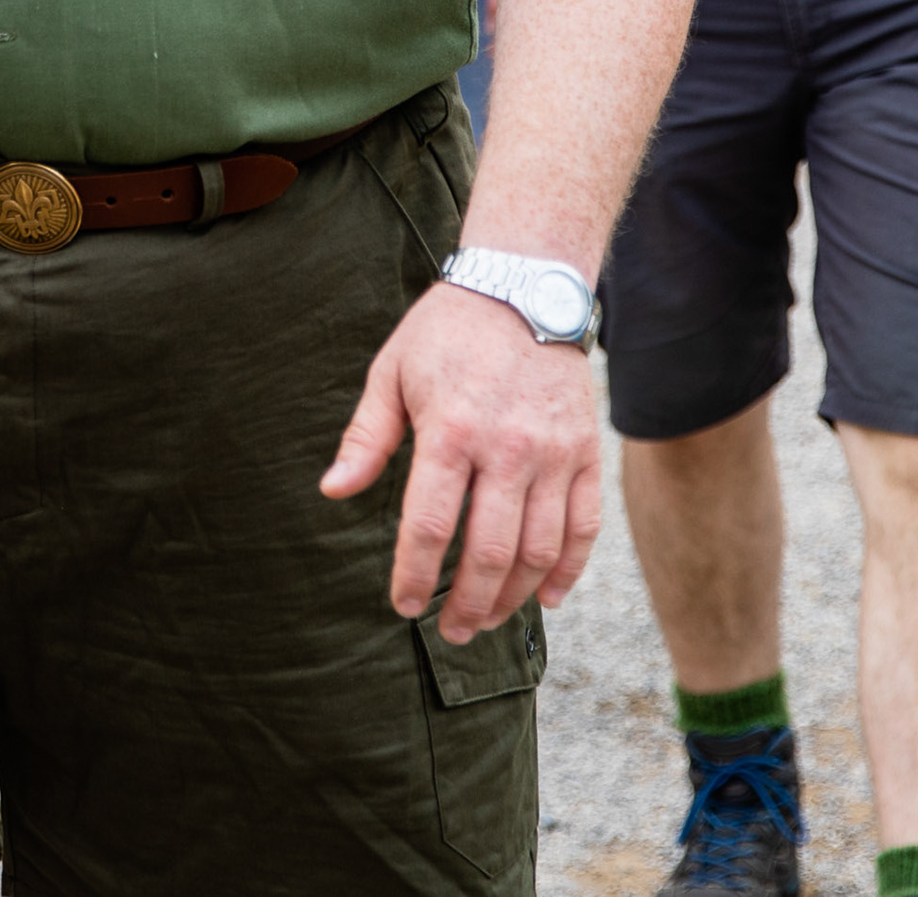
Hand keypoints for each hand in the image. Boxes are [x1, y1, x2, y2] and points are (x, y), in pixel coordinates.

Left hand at [322, 279, 602, 637]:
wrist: (524, 286)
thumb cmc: (446, 332)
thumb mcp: (391, 372)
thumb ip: (366, 438)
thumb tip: (333, 491)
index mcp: (450, 431)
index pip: (430, 525)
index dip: (414, 574)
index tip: (403, 604)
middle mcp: (506, 449)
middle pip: (489, 551)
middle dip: (467, 603)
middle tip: (452, 632)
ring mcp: (552, 453)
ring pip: (539, 549)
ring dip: (514, 596)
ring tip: (490, 618)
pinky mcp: (585, 453)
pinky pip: (584, 526)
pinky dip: (569, 570)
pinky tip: (547, 597)